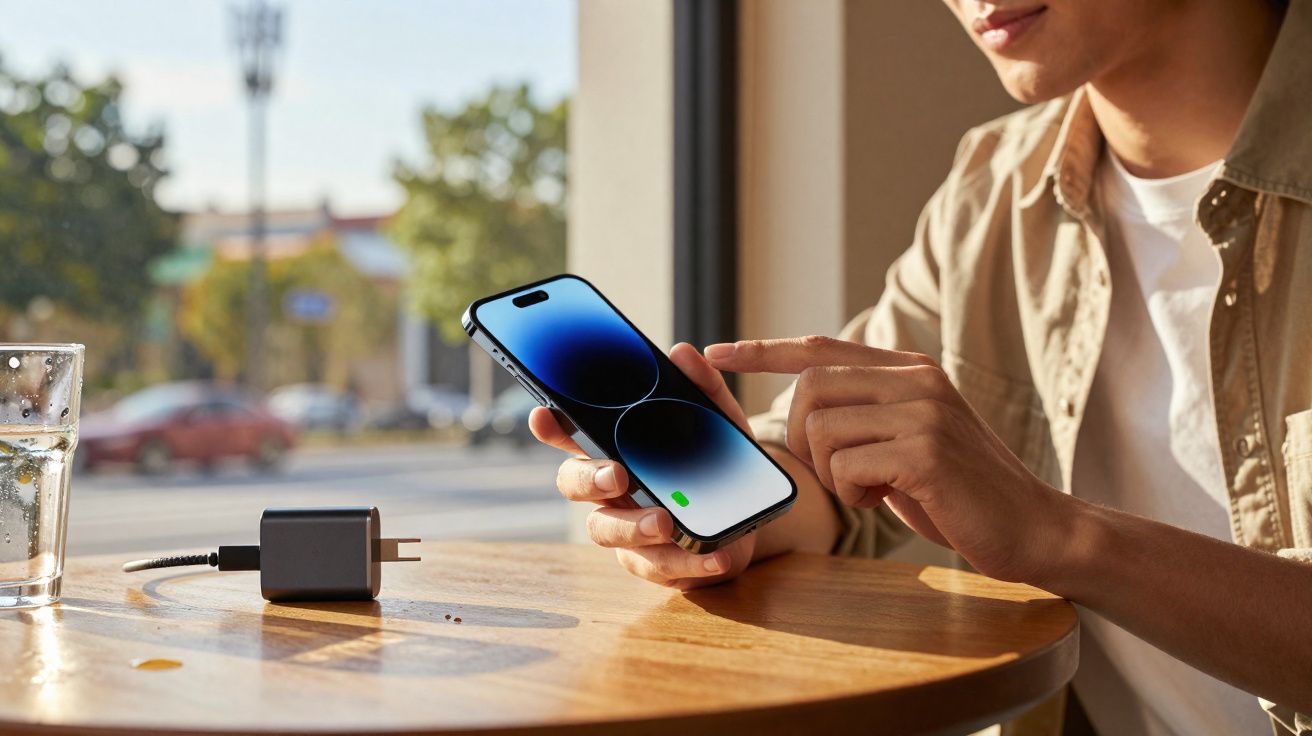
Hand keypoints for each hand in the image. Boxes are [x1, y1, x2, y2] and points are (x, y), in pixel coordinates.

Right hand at [529, 343, 755, 589]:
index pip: (573, 436)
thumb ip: (703, 389)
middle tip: (618, 475)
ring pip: (606, 531)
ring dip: (633, 527)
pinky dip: (688, 562)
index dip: (552, 427)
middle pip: (575, 485)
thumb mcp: (720, 422)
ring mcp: (627, 529)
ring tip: (665, 523)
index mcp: (617, 450)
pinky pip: (659, 567)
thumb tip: (683, 353)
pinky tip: (714, 556)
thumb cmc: (716, 465)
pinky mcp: (654, 563)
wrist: (748, 517)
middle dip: (589, 479)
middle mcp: (612, 490)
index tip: (543, 415)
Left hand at [705, 335, 1074, 585]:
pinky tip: (888, 500)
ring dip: (831, 474)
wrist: (1033, 528)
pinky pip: (847, 465)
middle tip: (836, 474)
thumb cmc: (960, 493)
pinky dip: (854, 493)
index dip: (762, 349)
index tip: (716, 353)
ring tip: (872, 490)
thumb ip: (865, 416)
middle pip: (808, 387)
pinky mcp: (925, 450)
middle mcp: (915, 378)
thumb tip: (804, 405)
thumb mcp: (906, 441)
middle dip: (801, 439)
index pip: (819, 347)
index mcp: (908, 370)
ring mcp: (922, 410)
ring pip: (821, 429)